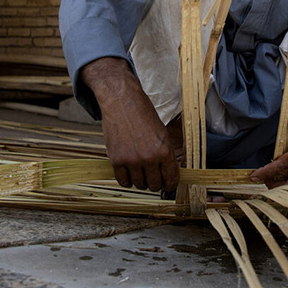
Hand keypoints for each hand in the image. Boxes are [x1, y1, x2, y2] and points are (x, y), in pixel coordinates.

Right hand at [81, 57, 179, 191]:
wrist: (122, 101)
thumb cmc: (143, 114)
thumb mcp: (162, 133)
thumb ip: (166, 155)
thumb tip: (168, 174)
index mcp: (164, 151)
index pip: (171, 179)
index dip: (170, 185)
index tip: (168, 186)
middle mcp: (149, 158)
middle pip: (154, 185)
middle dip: (155, 183)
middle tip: (152, 177)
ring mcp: (132, 160)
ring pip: (139, 185)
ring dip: (141, 181)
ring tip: (140, 172)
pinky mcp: (116, 160)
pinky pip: (123, 181)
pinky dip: (127, 180)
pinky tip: (129, 174)